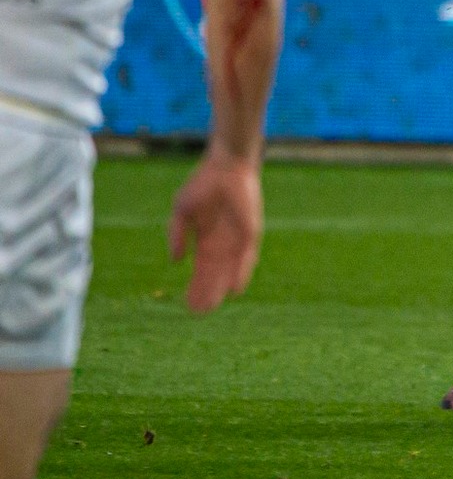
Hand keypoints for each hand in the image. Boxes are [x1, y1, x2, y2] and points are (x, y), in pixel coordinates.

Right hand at [167, 155, 261, 313]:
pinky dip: (241, 272)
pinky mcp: (251, 231)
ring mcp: (238, 237)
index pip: (202, 268)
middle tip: (198, 312)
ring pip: (230, 270)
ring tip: (211, 306)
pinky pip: (247, 256)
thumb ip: (177, 234)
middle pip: (215, 273)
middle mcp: (223, 242)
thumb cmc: (204, 184)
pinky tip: (235, 289)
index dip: (195, 285)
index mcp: (207, 238)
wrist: (225, 166)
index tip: (187, 303)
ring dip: (222, 287)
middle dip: (206, 291)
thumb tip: (176, 260)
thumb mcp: (183, 211)